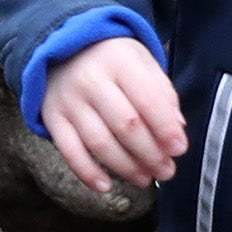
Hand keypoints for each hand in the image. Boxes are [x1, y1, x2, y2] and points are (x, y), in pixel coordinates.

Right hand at [43, 36, 187, 193]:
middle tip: (166, 171)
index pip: (147, 100)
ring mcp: (69, 101)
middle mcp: (91, 80)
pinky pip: (69, 151)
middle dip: (150, 154)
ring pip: (99, 143)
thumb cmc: (112, 59)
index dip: (165, 129)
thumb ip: (162, 93)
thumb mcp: (142, 62)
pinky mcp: (51, 118)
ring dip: (126, 167)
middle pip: (125, 126)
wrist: (62, 46)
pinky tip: (106, 186)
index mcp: (120, 62)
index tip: (179, 149)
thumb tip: (176, 130)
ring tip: (145, 178)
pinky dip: (87, 173)